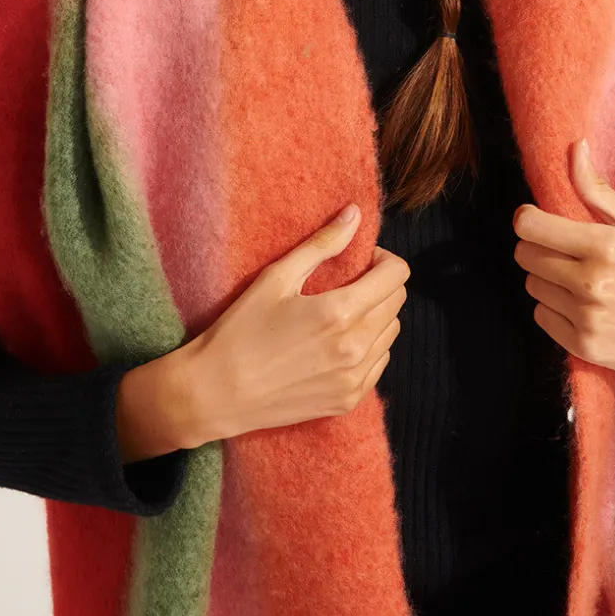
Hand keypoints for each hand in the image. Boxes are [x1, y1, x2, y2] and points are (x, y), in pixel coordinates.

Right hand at [178, 207, 410, 443]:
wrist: (216, 393)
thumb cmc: (241, 331)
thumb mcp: (276, 278)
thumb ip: (322, 244)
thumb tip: (355, 214)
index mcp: (340, 312)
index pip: (396, 275)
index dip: (383, 260)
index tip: (361, 261)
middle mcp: (355, 347)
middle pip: (398, 302)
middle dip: (380, 285)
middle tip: (348, 284)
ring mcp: (354, 379)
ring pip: (391, 333)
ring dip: (376, 316)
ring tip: (341, 314)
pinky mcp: (348, 401)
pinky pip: (379, 364)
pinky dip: (368, 348)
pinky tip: (336, 344)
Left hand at [512, 139, 614, 422]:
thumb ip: (599, 191)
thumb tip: (575, 146)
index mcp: (606, 246)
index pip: (531, 227)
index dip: (528, 220)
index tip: (538, 221)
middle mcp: (592, 284)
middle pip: (526, 256)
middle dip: (541, 249)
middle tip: (569, 252)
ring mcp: (586, 319)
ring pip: (532, 286)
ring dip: (548, 280)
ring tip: (584, 281)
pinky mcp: (583, 348)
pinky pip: (542, 318)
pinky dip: (556, 310)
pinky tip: (586, 307)